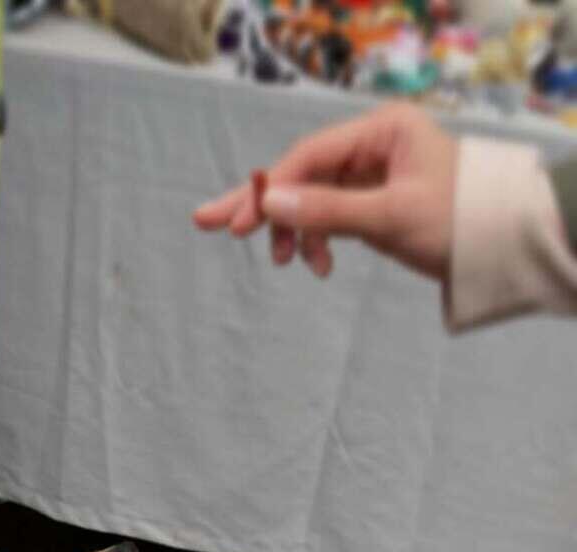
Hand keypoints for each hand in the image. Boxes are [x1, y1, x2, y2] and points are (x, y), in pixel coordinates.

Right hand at [193, 103, 458, 283]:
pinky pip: (331, 215)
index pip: (308, 156)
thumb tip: (269, 203)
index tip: (235, 224)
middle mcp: (374, 143)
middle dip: (260, 203)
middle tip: (207, 222)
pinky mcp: (374, 200)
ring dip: (294, 231)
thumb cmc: (457, 223)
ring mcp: (373, 172)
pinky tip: (315, 264)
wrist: (502, 247)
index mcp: (382, 130)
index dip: (269, 190)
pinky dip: (317, 239)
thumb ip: (327, 210)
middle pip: (301, 170)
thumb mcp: (389, 217)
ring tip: (284, 263)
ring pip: (313, 197)